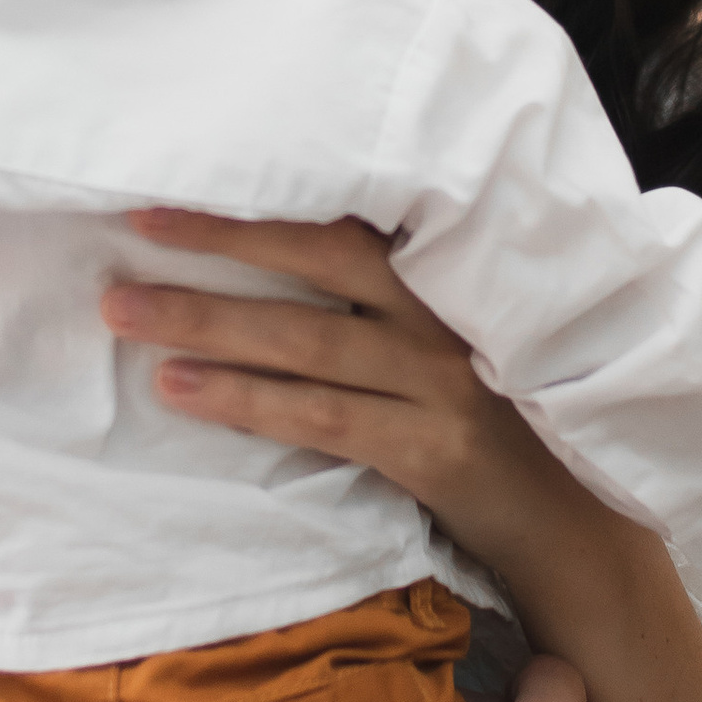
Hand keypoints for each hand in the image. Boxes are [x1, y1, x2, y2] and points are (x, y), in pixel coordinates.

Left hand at [100, 208, 558, 556]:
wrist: (574, 523)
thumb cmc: (497, 425)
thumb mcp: (452, 345)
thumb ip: (384, 307)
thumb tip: (268, 273)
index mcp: (446, 280)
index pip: (349, 220)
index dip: (265, 200)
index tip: (182, 177)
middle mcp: (445, 319)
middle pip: (322, 262)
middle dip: (222, 242)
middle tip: (132, 225)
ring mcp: (442, 384)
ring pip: (308, 342)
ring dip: (210, 323)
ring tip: (127, 312)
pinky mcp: (432, 451)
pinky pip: (322, 418)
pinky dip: (246, 402)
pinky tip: (182, 390)